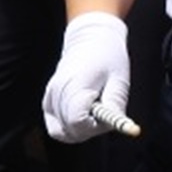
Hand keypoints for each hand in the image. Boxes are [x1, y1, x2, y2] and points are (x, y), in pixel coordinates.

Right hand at [43, 13, 131, 143]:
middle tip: (103, 112)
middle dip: (90, 129)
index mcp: (74, 86)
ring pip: (61, 131)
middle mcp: (57, 93)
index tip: (107, 115)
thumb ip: (115, 105)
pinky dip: (68, 126)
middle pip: (70, 130)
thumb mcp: (118, 80)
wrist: (90, 39)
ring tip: (93, 110)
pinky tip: (82, 112)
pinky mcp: (48, 100)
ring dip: (79, 129)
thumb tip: (123, 128)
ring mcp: (50, 96)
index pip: (77, 123)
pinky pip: (55, 125)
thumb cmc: (108, 58)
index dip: (95, 126)